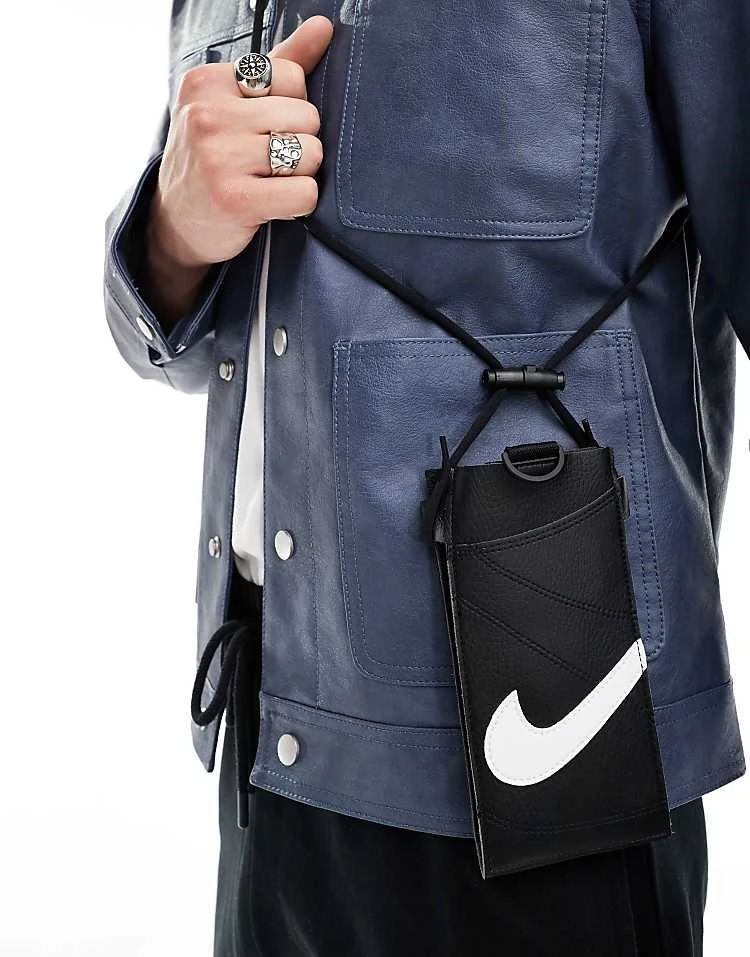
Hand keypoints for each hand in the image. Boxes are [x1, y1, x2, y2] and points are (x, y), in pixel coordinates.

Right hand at [143, 15, 333, 324]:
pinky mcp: (235, 199)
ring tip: (272, 181)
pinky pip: (305, 192)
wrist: (178, 223)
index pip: (291, 77)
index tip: (265, 129)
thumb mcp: (232, 105)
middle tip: (269, 162)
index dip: (292, 107)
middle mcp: (208, 116)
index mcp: (207, 82)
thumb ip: (279, 64)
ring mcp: (219, 158)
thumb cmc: (213, 159)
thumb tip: (323, 26)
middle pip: (306, 116)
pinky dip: (301, 202)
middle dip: (300, 142)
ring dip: (302, 174)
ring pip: (310, 153)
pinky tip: (276, 204)